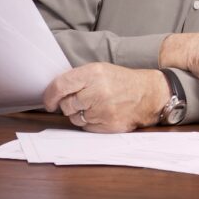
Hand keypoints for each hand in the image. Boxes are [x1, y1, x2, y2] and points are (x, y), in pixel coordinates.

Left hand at [44, 63, 166, 132]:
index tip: (49, 101)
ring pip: (75, 118)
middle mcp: (97, 91)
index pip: (60, 86)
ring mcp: (103, 110)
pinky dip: (91, 122)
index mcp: (94, 73)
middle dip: (69, 105)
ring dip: (80, 114)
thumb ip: (78, 79)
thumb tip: (54, 93)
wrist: (149, 94)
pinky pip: (87, 127)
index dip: (50, 96)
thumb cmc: (122, 81)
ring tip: (96, 106)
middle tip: (81, 101)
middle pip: (66, 105)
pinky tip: (103, 114)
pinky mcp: (108, 125)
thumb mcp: (101, 70)